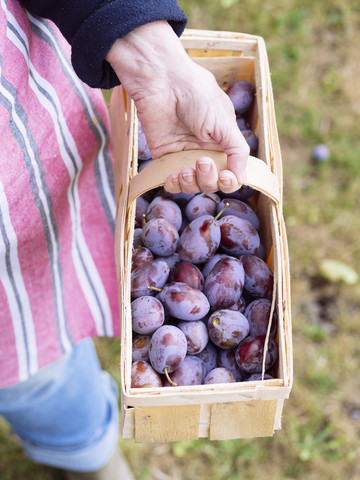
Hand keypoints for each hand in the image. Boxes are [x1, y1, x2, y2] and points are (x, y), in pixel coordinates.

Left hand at [106, 21, 248, 193]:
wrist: (164, 83)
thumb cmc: (197, 95)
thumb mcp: (226, 123)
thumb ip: (237, 152)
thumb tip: (242, 179)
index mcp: (222, 144)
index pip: (230, 174)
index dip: (229, 181)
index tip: (226, 177)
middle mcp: (204, 152)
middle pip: (210, 183)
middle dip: (208, 179)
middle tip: (202, 162)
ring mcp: (183, 156)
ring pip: (191, 186)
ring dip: (191, 184)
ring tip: (185, 170)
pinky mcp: (164, 157)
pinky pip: (170, 182)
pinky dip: (173, 185)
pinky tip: (174, 176)